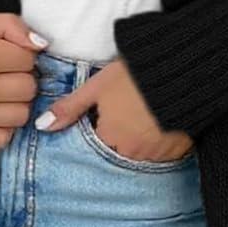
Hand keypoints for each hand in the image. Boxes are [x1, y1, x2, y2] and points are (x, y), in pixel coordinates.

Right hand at [0, 13, 48, 149]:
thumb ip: (10, 26)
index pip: (29, 61)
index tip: (3, 57)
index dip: (19, 57)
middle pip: (29, 89)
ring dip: (12, 106)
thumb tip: (40, 45)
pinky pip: (2, 139)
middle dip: (19, 81)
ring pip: (21, 116)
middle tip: (0, 76)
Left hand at [35, 58, 194, 161]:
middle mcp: (131, 152)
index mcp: (109, 138)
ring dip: (142, 138)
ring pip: (141, 151)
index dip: (102, 124)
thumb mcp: (97, 86)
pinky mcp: (178, 152)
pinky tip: (163, 120)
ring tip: (148, 112)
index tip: (112, 108)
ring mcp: (156, 155)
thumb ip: (70, 108)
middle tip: (132, 106)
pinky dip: (161, 140)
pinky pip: (163, 152)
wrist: (185, 71)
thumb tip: (42, 126)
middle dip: (122, 133)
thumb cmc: (136, 75)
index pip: (97, 141)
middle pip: (119, 148)